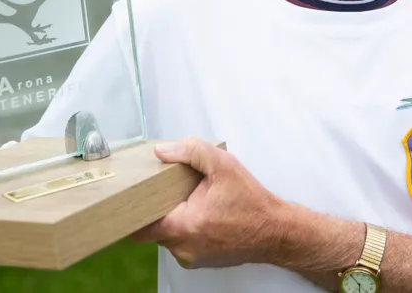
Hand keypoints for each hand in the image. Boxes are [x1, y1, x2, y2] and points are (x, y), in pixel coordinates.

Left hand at [131, 137, 289, 269]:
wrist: (276, 232)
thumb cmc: (253, 203)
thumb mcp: (224, 166)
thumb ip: (191, 151)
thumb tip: (162, 151)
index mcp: (184, 226)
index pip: (139, 225)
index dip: (135, 208)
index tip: (139, 194)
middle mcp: (183, 248)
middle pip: (153, 227)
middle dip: (161, 207)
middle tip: (175, 190)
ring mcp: (191, 258)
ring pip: (167, 235)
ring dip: (175, 218)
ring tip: (194, 202)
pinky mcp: (200, 261)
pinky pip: (182, 242)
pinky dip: (187, 228)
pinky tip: (203, 214)